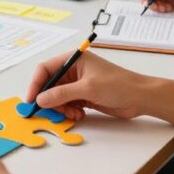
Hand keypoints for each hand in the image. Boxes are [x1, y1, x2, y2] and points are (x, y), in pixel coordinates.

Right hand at [25, 51, 148, 120]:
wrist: (141, 97)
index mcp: (73, 60)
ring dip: (61, 107)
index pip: (46, 69)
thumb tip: (40, 99)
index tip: (31, 100)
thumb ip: (62, 94)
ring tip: (72, 113)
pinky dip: (69, 110)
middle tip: (52, 112)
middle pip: (50, 85)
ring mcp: (79, 84)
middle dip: (49, 99)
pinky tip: (79, 114)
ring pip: (58, 97)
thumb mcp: (88, 88)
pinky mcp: (84, 96)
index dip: (36, 84)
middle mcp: (73, 70)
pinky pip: (68, 103)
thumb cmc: (118, 85)